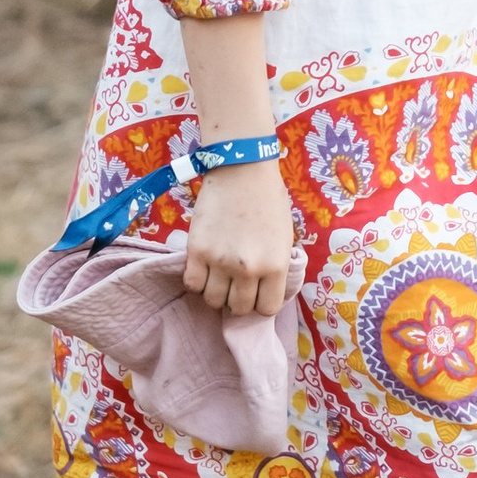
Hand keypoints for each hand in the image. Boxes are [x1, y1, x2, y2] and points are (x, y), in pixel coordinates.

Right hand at [183, 160, 294, 317]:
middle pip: (238, 308)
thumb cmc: (268, 199)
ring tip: (218, 275)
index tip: (256, 293)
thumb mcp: (284, 236)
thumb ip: (275, 265)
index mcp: (276, 265)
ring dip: (216, 291)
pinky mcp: (196, 251)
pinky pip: (192, 284)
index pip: (266, 309)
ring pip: (213, 300)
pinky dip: (197, 281)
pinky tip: (203, 268)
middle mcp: (248, 269)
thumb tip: (263, 291)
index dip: (260, 303)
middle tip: (235, 283)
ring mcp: (220, 261)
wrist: (242, 169)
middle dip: (238, 299)